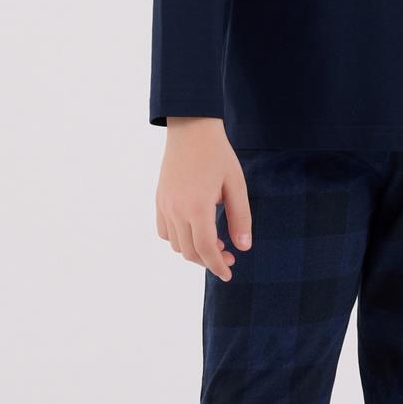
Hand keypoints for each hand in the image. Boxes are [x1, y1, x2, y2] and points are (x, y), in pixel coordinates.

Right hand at [155, 118, 252, 281]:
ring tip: (214, 241)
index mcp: (197, 207)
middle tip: (230, 256)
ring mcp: (164, 204)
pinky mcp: (159, 199)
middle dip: (209, 260)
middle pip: (189, 251)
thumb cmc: (217, 154)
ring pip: (175, 244)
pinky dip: (179, 239)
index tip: (229, 274)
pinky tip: (195, 230)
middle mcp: (176, 209)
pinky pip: (164, 231)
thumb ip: (240, 217)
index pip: (205, 249)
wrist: (191, 128)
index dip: (218, 266)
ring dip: (194, 251)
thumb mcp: (236, 185)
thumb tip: (243, 247)